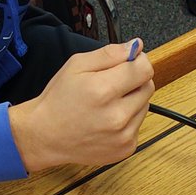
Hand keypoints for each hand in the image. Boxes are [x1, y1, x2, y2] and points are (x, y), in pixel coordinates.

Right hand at [9, 39, 154, 171]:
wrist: (47, 136)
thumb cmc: (59, 99)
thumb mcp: (77, 65)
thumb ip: (109, 54)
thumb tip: (136, 46)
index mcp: (103, 90)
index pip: (144, 69)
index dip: (138, 61)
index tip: (131, 60)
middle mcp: (117, 116)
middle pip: (148, 86)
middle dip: (135, 80)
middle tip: (113, 82)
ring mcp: (124, 135)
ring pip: (144, 105)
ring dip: (132, 99)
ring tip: (108, 102)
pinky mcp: (127, 148)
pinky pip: (139, 124)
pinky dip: (129, 118)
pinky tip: (109, 118)